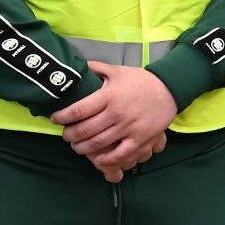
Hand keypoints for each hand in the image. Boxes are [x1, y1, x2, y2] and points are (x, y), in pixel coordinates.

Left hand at [52, 61, 177, 175]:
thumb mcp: (117, 71)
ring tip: (77, 146)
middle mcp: (116, 113)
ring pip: (99, 144)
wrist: (169, 89)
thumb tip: (75, 65)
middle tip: (66, 135)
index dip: (62, 117)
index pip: (78, 110)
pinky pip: (120, 154)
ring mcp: (128, 128)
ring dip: (83, 148)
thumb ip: (95, 68)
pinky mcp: (140, 138)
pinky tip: (97, 159)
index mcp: (108, 96)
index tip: (55, 119)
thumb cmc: (140, 80)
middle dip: (70, 135)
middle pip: (85, 130)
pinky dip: (106, 159)